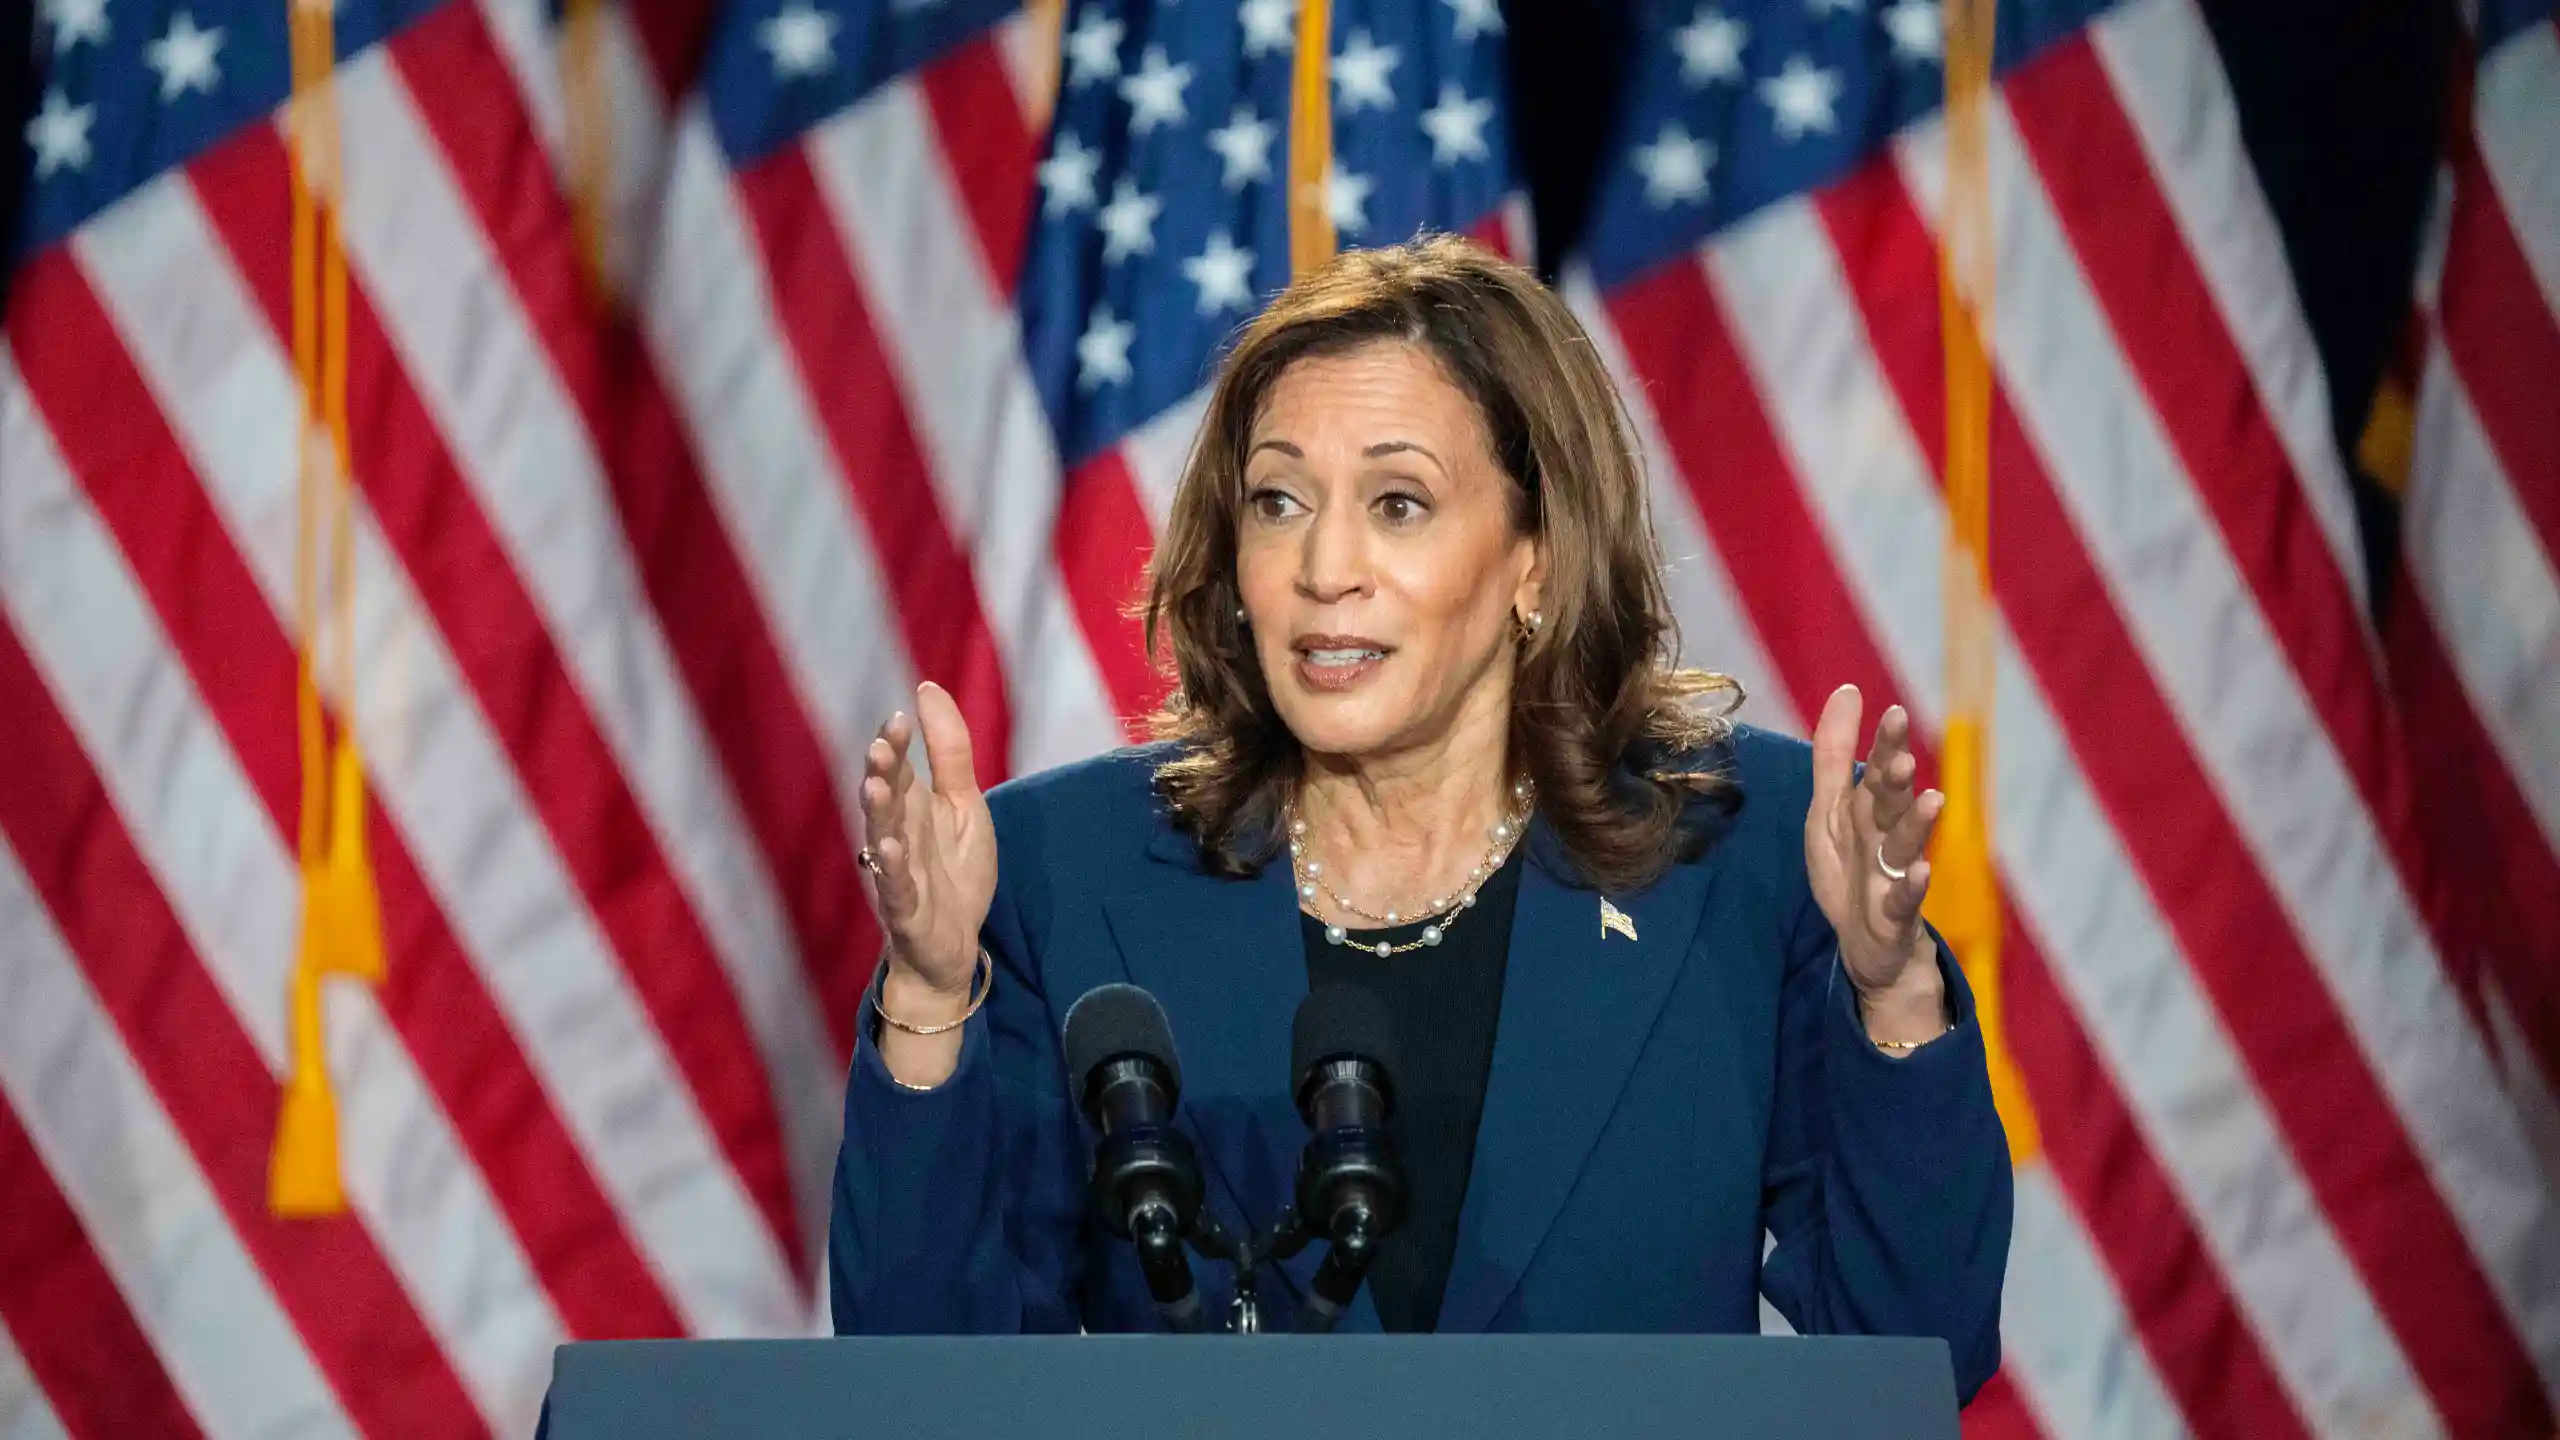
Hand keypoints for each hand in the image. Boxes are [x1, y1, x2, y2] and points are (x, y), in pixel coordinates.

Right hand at [859, 681, 996, 1002]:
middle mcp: (897, 835)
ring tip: (875, 787)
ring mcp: (898, 873)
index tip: (900, 716)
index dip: (896, 743)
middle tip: (882, 745)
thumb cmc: (954, 871)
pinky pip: (895, 888)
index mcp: (912, 808)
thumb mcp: (965, 805)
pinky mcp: (906, 910)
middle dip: (882, 772)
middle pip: (885, 798)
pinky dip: (890, 871)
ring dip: (877, 814)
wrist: (954, 945)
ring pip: (881, 837)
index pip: (899, 768)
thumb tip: (927, 687)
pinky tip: (889, 851)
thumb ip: (949, 751)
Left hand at [1805, 685, 1943, 1011]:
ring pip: (1906, 847)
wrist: (1866, 944)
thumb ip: (1836, 754)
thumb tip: (1849, 690)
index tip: (1895, 712)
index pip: (1877, 771)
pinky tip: (1921, 871)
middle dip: (1897, 781)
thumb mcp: (1830, 809)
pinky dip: (1912, 888)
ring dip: (1917, 825)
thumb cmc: (1851, 868)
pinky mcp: (1894, 915)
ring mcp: (1893, 876)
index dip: (1886, 744)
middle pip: (1891, 804)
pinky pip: (1904, 900)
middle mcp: (1885, 838)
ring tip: (1932, 799)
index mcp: (1867, 811)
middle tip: (1903, 757)